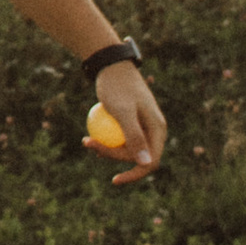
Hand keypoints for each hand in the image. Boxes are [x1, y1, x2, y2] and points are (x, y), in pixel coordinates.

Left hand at [88, 67, 167, 185]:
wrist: (111, 65)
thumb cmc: (116, 86)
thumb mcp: (123, 111)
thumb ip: (134, 137)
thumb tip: (146, 164)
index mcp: (158, 130)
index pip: (150, 162)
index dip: (134, 174)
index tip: (114, 179)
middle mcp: (154, 130)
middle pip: (136, 156)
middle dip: (112, 156)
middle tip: (88, 143)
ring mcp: (142, 125)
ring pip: (126, 148)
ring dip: (107, 149)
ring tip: (87, 142)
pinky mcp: (130, 121)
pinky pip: (120, 138)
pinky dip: (106, 140)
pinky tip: (90, 139)